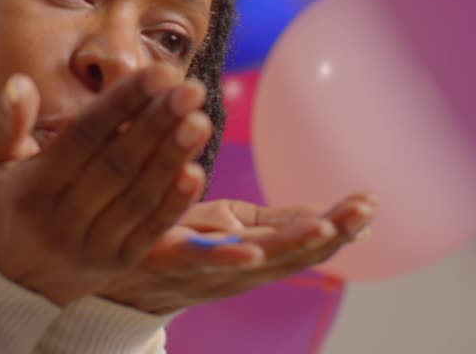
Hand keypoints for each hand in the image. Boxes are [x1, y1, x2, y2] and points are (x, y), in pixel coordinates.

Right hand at [0, 67, 212, 305]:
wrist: (6, 283)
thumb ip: (1, 122)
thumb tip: (22, 83)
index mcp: (30, 189)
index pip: (84, 137)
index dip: (122, 104)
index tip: (158, 72)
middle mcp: (61, 220)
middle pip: (118, 165)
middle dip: (157, 123)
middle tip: (191, 89)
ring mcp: (92, 246)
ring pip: (139, 197)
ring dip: (172, 158)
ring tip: (200, 120)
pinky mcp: (118, 264)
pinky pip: (151, 232)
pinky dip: (175, 203)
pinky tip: (197, 172)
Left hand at [98, 194, 375, 313]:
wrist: (104, 268)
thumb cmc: (173, 241)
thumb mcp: (228, 227)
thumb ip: (271, 224)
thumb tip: (324, 218)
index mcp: (253, 258)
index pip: (305, 244)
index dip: (341, 227)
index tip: (371, 203)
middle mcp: (235, 272)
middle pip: (292, 255)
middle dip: (332, 234)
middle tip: (363, 210)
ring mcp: (202, 271)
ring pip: (257, 262)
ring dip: (293, 246)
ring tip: (326, 228)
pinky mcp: (166, 261)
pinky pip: (199, 261)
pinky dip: (228, 258)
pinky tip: (254, 251)